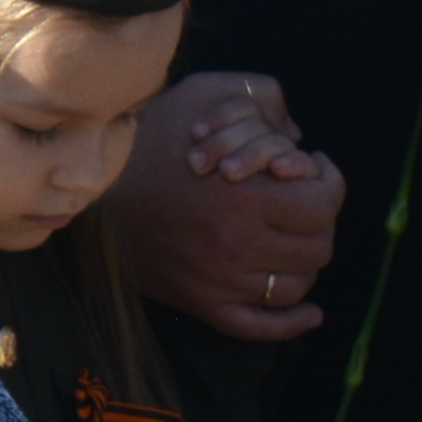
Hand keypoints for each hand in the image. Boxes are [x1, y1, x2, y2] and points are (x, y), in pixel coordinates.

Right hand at [113, 74, 342, 341]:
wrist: (90, 186)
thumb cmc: (146, 137)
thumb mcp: (200, 94)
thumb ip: (257, 97)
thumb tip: (296, 132)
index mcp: (243, 195)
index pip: (324, 204)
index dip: (331, 183)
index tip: (318, 170)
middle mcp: (238, 244)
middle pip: (317, 246)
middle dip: (320, 219)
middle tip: (305, 201)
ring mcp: (220, 280)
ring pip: (296, 285)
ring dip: (306, 262)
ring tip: (294, 239)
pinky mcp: (202, 303)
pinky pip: (261, 327)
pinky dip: (293, 323)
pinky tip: (310, 313)